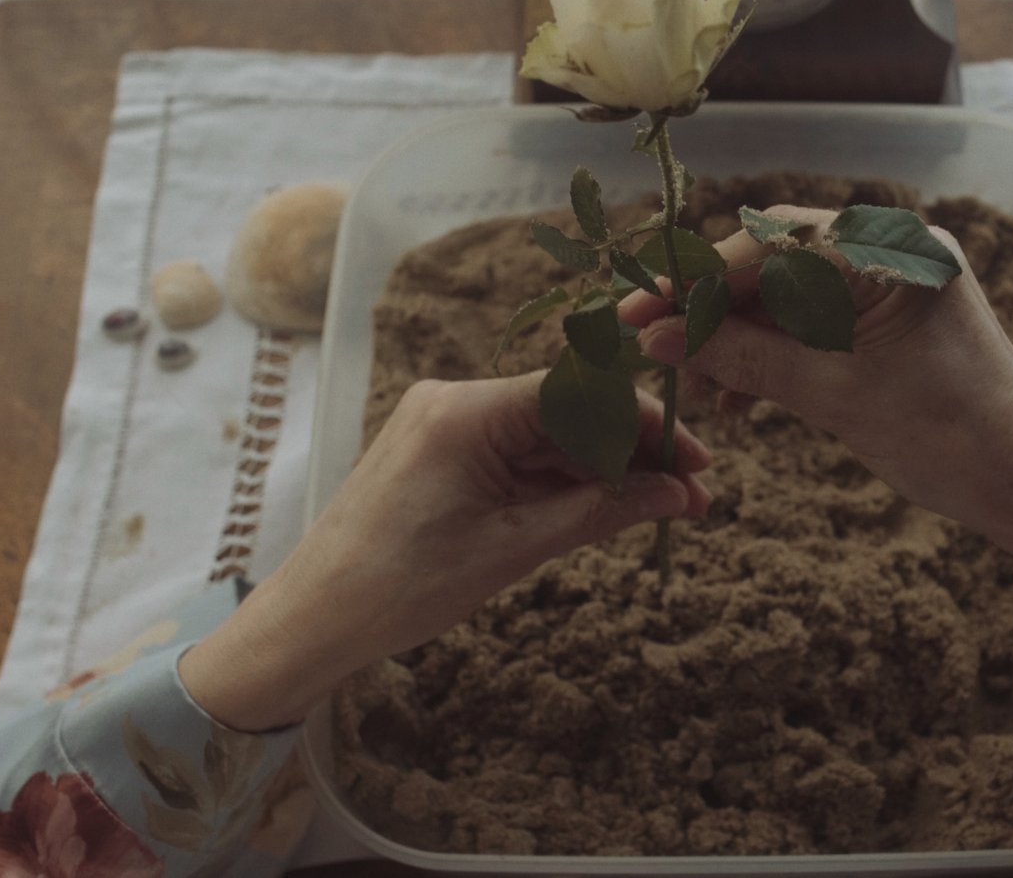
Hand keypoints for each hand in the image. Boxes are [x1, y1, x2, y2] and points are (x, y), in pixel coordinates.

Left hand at [179, 373, 710, 730]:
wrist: (313, 619)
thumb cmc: (402, 586)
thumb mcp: (515, 548)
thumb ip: (600, 509)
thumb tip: (677, 493)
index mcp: (466, 410)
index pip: (581, 393)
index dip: (648, 425)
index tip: (699, 462)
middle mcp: (453, 400)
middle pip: (568, 412)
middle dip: (633, 453)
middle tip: (694, 497)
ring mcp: (443, 425)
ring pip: (545, 437)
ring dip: (600, 471)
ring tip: (662, 509)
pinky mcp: (438, 454)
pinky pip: (515, 456)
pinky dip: (558, 483)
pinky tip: (604, 507)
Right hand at [617, 205, 1012, 609]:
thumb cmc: (947, 441)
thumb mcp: (834, 397)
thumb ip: (744, 356)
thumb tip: (658, 335)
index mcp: (895, 251)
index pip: (771, 243)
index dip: (700, 281)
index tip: (641, 313)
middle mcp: (895, 247)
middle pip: (774, 257)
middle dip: (712, 307)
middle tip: (653, 347)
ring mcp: (894, 277)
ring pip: (787, 290)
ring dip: (738, 335)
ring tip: (702, 391)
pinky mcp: (889, 313)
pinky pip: (813, 315)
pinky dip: (773, 349)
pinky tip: (739, 395)